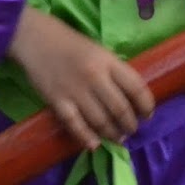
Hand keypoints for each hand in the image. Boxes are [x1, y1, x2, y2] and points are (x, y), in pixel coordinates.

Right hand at [9, 8, 154, 148]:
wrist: (37, 40)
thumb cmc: (72, 44)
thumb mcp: (100, 51)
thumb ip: (115, 71)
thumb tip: (131, 97)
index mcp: (109, 62)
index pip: (136, 87)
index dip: (146, 105)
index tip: (148, 114)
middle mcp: (95, 78)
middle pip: (120, 109)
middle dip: (130, 124)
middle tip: (132, 130)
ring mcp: (76, 91)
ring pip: (100, 120)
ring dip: (112, 133)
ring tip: (118, 138)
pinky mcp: (58, 102)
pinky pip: (76, 125)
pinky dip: (86, 137)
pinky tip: (95, 144)